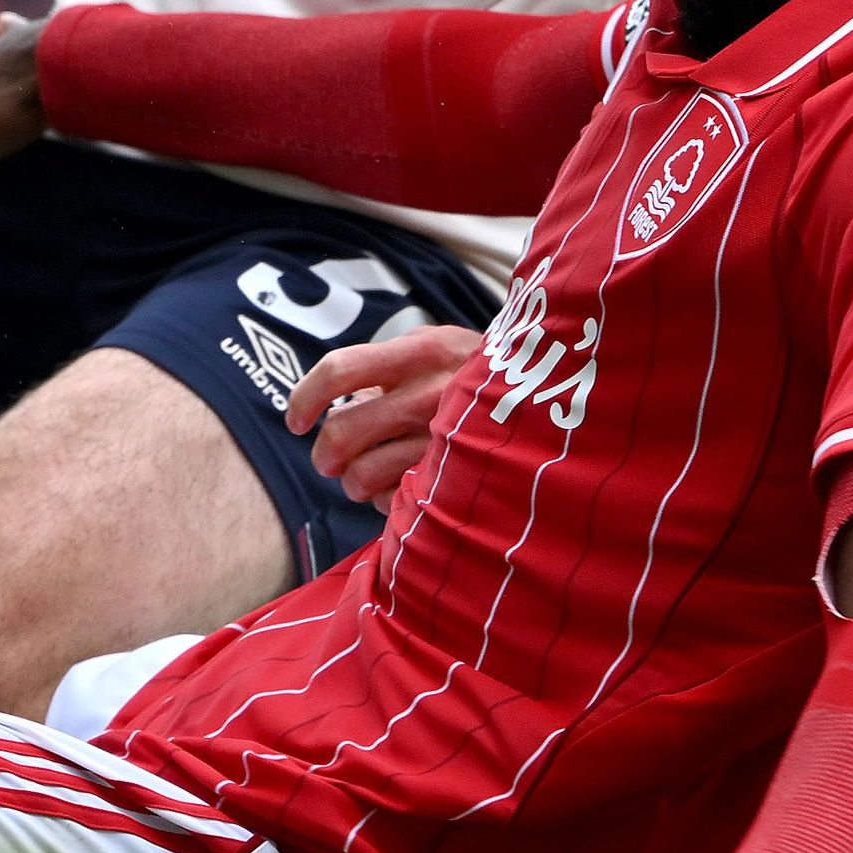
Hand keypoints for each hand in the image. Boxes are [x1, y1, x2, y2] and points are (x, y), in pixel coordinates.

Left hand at [286, 323, 481, 507]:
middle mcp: (432, 393)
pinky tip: (405, 487)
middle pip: (341, 433)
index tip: (295, 421)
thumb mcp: (440, 350)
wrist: (558, 400)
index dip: (304, 398)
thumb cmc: (480, 377)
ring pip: (360, 476)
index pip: (339, 370)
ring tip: (367, 476)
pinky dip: (388, 500)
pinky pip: (393, 502)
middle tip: (328, 460)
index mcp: (422, 351)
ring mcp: (445, 441)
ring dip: (354, 482)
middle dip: (324, 455)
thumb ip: (387, 369)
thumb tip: (331, 406)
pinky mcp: (456, 480)